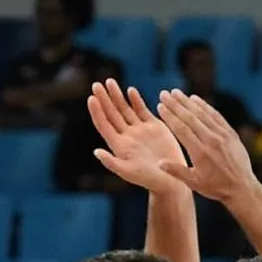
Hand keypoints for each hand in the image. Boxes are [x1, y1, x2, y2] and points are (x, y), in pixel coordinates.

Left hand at [88, 79, 186, 194]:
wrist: (171, 179)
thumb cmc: (148, 180)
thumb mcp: (129, 173)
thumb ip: (112, 162)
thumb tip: (96, 152)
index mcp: (118, 145)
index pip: (104, 124)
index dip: (97, 111)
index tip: (91, 98)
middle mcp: (127, 136)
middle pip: (112, 113)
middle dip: (104, 98)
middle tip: (96, 84)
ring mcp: (140, 130)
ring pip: (125, 109)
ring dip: (117, 96)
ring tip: (110, 82)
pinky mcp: (154, 127)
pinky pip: (142, 111)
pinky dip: (136, 100)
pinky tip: (130, 90)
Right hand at [155, 89, 258, 203]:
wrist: (242, 187)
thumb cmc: (216, 187)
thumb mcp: (194, 183)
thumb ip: (176, 171)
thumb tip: (159, 162)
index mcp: (200, 153)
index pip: (181, 129)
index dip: (169, 116)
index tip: (160, 106)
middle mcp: (211, 141)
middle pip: (190, 118)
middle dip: (175, 104)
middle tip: (164, 93)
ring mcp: (222, 135)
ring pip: (202, 114)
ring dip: (188, 102)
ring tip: (176, 92)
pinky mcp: (230, 133)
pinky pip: (216, 116)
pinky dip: (205, 106)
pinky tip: (195, 99)